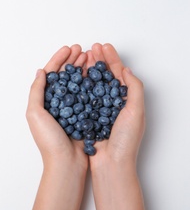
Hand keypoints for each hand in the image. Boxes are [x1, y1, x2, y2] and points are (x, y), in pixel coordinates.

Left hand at [26, 44, 87, 169]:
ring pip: (75, 83)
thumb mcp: (35, 113)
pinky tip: (96, 75)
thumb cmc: (49, 140)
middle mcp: (54, 103)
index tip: (68, 48)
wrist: (66, 162)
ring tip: (89, 57)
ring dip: (81, 69)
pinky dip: (90, 83)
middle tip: (81, 49)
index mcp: (42, 102)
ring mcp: (69, 109)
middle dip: (71, 61)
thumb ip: (36, 91)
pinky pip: (85, 95)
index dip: (58, 60)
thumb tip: (40, 71)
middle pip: (63, 76)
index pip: (49, 74)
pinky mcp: (81, 115)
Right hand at [86, 43, 144, 169]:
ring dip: (87, 70)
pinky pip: (81, 97)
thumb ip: (134, 88)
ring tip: (82, 58)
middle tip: (91, 48)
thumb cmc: (126, 140)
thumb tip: (125, 69)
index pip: (118, 74)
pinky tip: (73, 77)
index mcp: (126, 99)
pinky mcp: (85, 116)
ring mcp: (97, 109)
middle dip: (98, 60)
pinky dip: (77, 86)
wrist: (111, 163)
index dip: (111, 59)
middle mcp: (111, 103)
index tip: (103, 47)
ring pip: (91, 84)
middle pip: (104, 76)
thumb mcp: (136, 111)